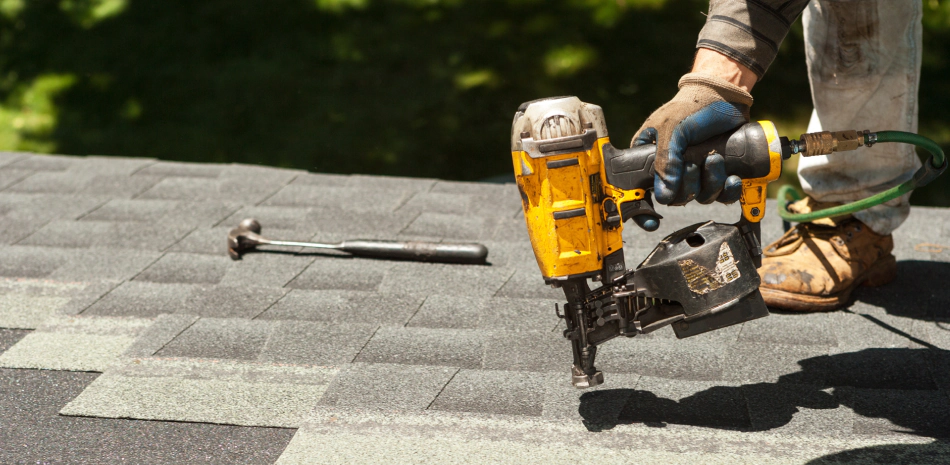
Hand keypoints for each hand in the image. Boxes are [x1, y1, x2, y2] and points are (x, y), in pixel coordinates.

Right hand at [633, 73, 752, 205]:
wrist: (726, 95)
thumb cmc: (692, 105)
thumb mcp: (672, 129)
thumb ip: (665, 160)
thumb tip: (663, 195)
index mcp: (650, 158)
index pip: (639, 190)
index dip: (642, 209)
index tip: (650, 220)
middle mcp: (671, 169)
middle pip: (675, 198)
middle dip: (689, 186)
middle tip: (694, 164)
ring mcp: (695, 172)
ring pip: (699, 197)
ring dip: (710, 183)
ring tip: (716, 160)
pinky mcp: (717, 173)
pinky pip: (721, 195)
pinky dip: (728, 191)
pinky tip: (732, 178)